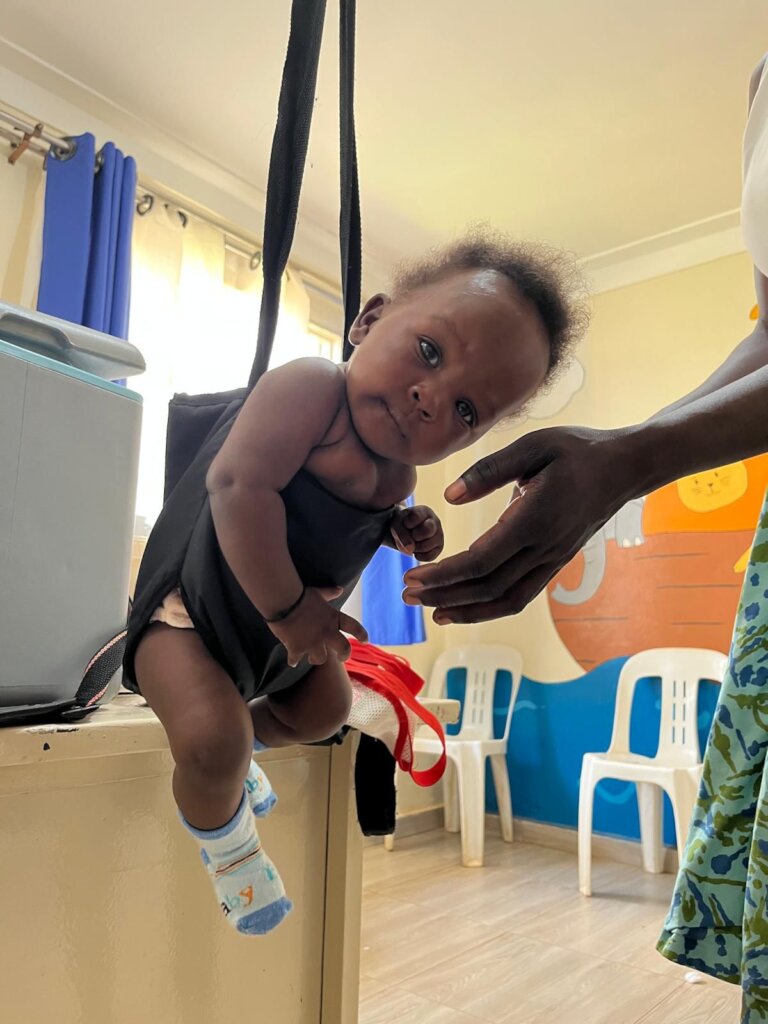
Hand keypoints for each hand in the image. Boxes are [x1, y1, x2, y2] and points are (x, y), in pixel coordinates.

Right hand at [268, 586, 367, 666]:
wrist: (284, 602)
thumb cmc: (301, 595)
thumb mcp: (318, 593)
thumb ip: (330, 593)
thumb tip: (340, 589)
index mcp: (333, 618)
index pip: (354, 627)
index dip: (361, 634)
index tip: (365, 640)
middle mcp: (327, 633)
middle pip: (344, 650)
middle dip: (344, 656)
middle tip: (341, 658)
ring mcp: (313, 643)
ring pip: (320, 659)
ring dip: (316, 659)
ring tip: (311, 658)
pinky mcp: (297, 649)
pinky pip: (296, 660)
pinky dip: (293, 661)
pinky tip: (292, 662)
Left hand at [390, 505, 443, 560]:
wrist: (405, 532)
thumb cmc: (402, 525)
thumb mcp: (396, 525)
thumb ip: (401, 534)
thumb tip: (410, 549)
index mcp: (424, 511)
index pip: (417, 517)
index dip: (408, 524)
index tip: (405, 523)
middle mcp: (435, 521)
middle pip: (427, 530)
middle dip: (414, 536)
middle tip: (411, 534)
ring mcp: (439, 535)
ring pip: (428, 546)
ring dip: (415, 548)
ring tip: (412, 542)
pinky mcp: (439, 547)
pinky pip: (430, 556)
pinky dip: (420, 556)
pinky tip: (416, 551)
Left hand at [402, 426, 638, 622]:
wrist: (626, 468)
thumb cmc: (578, 451)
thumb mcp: (534, 446)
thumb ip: (489, 470)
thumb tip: (450, 496)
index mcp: (535, 519)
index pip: (482, 560)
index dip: (445, 575)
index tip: (413, 577)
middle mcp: (544, 547)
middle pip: (488, 586)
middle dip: (445, 595)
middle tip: (406, 596)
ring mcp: (552, 560)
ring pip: (506, 599)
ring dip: (466, 609)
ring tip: (431, 611)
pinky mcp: (554, 563)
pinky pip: (520, 595)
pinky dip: (490, 608)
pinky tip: (466, 607)